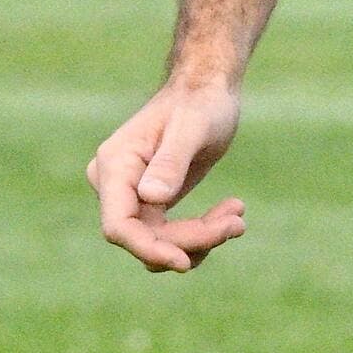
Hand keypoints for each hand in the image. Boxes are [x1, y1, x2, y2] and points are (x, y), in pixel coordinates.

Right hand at [87, 80, 245, 272]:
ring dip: (202, 238)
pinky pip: (171, 236)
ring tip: (237, 216)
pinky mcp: (151, 205)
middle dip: (192, 239)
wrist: (207, 91)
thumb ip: (170, 162)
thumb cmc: (200, 102)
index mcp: (115, 165)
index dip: (149, 248)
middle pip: (146, 238)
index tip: (184, 262)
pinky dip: (203, 232)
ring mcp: (131, 197)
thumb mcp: (192, 128)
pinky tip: (232, 212)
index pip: (119, 225)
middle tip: (237, 223)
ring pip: (161, 243)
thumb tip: (151, 197)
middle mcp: (115, 185)